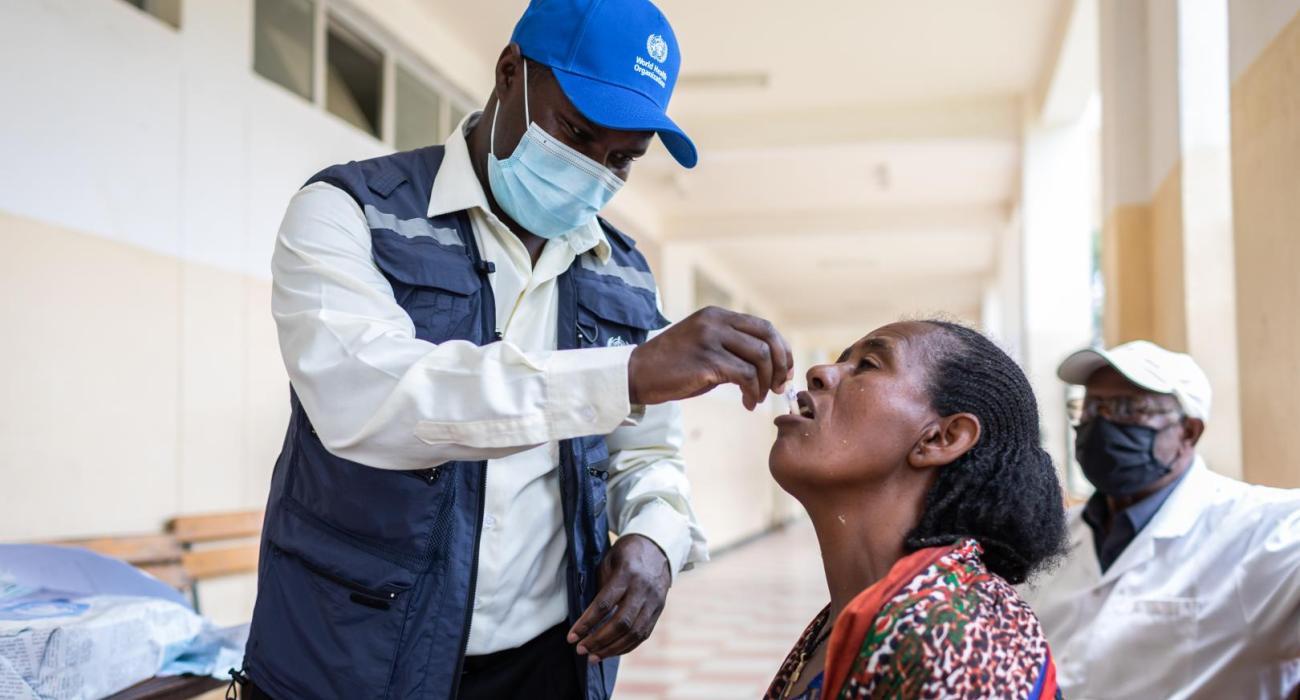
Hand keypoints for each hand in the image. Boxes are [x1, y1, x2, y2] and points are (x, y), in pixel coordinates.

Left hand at [567, 534, 670, 662]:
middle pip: (621, 623)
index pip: (604, 604)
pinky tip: (611, 652)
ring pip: (634, 633)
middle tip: (580, 650)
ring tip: (593, 657)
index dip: (587, 623)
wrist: (658, 547)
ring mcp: (653, 601)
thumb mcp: (610, 560)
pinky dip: (626, 646)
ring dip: (612, 649)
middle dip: (599, 640)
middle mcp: (642, 589)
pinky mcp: (658, 610)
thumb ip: (601, 585)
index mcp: (627, 573)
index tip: (572, 636)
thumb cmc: (627, 553)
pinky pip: (643, 634)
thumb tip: (587, 615)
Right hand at [628, 306, 792, 410]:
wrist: (637, 374)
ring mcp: (711, 340)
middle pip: (767, 339)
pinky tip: (747, 403)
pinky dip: (752, 393)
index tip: (784, 371)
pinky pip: (744, 377)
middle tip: (777, 386)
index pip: (764, 327)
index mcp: (717, 315)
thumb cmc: (672, 365)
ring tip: (756, 398)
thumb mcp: (704, 345)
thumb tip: (768, 364)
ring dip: (764, 383)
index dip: (781, 350)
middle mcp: (716, 322)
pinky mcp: (706, 361)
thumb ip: (731, 347)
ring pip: (759, 358)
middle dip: (780, 366)